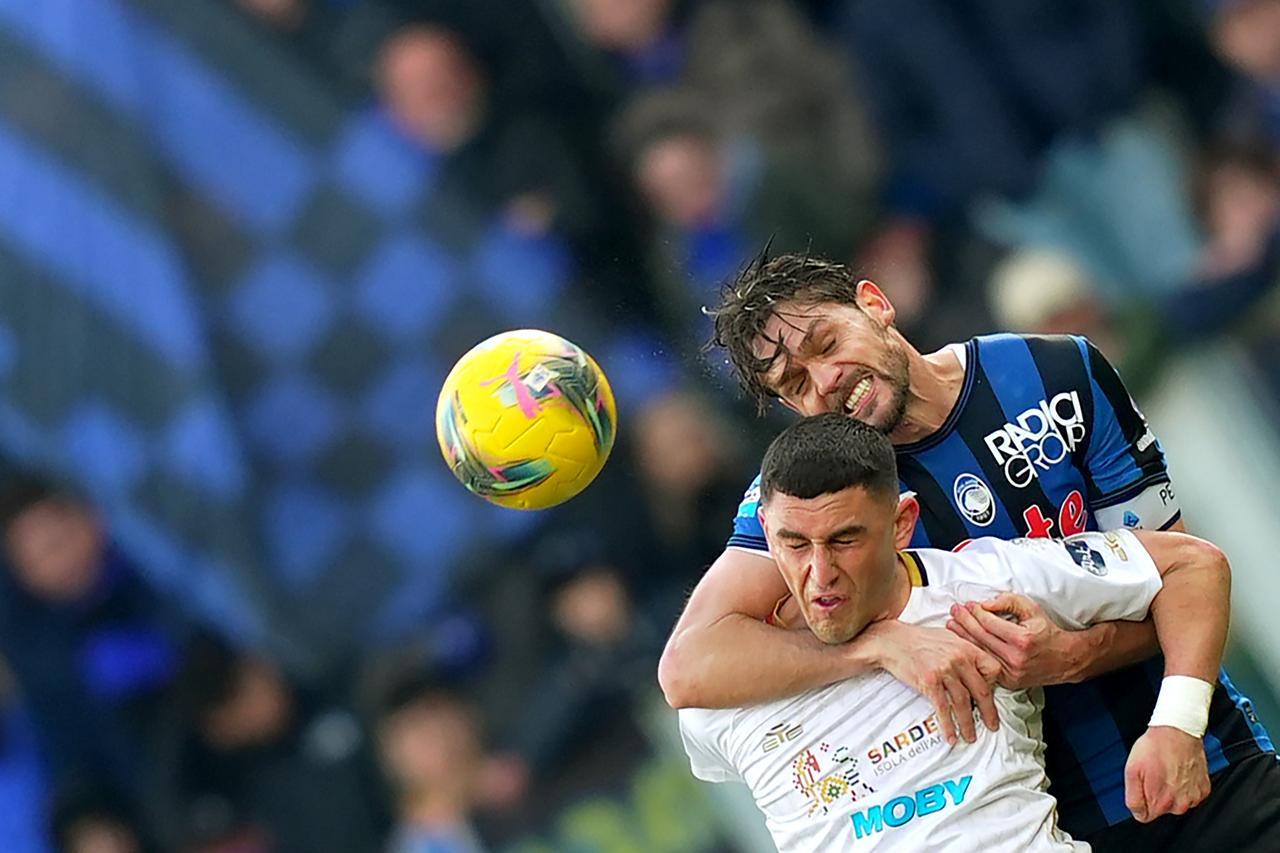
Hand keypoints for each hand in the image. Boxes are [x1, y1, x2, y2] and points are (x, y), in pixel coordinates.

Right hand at [864, 620, 1001, 744]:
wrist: (891, 640)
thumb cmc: (917, 639)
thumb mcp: (948, 637)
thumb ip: (965, 651)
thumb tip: (977, 668)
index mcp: (966, 647)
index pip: (992, 669)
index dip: (994, 684)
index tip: (991, 696)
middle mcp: (958, 659)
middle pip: (981, 690)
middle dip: (988, 712)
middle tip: (992, 725)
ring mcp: (944, 671)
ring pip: (963, 703)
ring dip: (968, 723)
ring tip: (970, 735)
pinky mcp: (929, 682)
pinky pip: (943, 708)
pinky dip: (948, 725)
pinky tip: (951, 735)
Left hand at [946, 593, 1079, 688]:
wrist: (1065, 659)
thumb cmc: (1047, 632)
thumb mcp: (1032, 609)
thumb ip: (1009, 602)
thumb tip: (986, 604)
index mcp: (1022, 640)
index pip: (989, 623)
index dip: (976, 612)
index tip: (968, 605)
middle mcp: (1015, 658)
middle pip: (981, 637)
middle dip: (964, 622)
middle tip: (954, 611)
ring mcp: (1010, 673)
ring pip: (979, 652)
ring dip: (963, 637)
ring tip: (952, 625)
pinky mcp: (1008, 682)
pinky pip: (985, 664)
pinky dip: (973, 653)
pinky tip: (964, 643)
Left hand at [1125, 727, 1209, 822]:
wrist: (1178, 731)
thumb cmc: (1155, 747)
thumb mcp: (1131, 770)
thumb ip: (1133, 797)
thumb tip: (1137, 812)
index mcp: (1161, 802)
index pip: (1145, 816)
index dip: (1140, 801)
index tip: (1142, 786)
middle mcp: (1180, 804)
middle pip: (1161, 809)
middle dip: (1155, 794)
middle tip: (1154, 774)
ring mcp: (1194, 797)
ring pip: (1176, 802)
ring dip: (1171, 790)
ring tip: (1167, 770)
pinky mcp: (1204, 789)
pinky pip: (1190, 794)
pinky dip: (1185, 785)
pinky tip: (1179, 771)